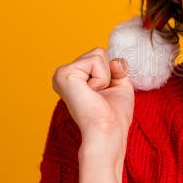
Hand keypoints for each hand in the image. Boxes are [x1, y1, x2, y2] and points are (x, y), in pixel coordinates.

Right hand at [51, 47, 134, 162]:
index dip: (111, 73)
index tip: (105, 94)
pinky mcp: (64, 74)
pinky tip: (91, 92)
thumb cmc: (114, 115)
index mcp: (75, 78)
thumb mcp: (120, 85)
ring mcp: (62, 73)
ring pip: (98, 53)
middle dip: (109, 72)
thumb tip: (114, 58)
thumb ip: (117, 67)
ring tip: (96, 94)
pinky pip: (95, 60)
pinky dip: (102, 77)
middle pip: (98, 52)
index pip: (99, 58)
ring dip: (105, 76)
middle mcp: (65, 75)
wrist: (108, 130)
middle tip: (100, 95)